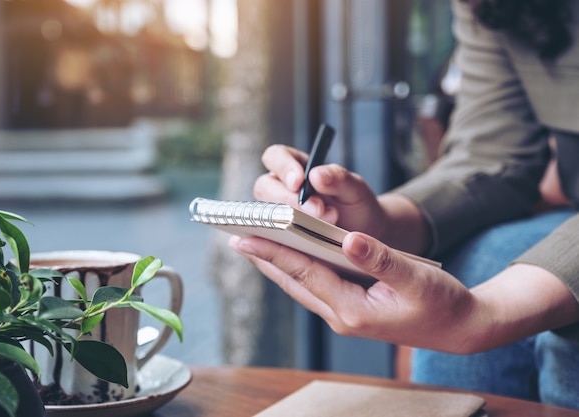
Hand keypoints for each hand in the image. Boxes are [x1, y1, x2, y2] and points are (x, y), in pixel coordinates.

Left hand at [229, 230, 578, 352]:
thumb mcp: (415, 278)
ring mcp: (344, 314)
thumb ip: (381, 259)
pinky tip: (289, 255)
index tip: (244, 237)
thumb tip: (349, 238)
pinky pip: (314, 286)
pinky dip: (297, 269)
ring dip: (277, 264)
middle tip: (236, 236)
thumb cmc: (442, 302)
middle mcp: (341, 315)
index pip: (304, 273)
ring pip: (301, 285)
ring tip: (254, 243)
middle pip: (293, 281)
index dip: (273, 252)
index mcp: (352, 309)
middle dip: (264, 258)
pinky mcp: (350, 310)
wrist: (459, 327)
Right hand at [255, 145, 430, 253]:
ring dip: (291, 222)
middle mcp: (280, 188)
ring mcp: (277, 214)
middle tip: (320, 212)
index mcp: (295, 166)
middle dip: (291, 201)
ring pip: (266, 214)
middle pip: (265, 187)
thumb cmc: (356, 205)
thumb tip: (316, 175)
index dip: (283, 167)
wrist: (364, 233)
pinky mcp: (279, 238)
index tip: (299, 182)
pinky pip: (272, 239)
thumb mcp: (355, 189)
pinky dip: (287, 241)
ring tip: (323, 227)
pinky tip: (308, 245)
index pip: (275, 157)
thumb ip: (339, 179)